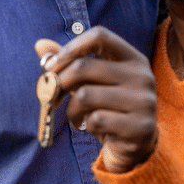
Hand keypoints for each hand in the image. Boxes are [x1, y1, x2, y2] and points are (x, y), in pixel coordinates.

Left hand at [35, 27, 157, 172]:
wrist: (135, 147)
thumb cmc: (108, 107)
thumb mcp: (92, 82)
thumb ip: (70, 62)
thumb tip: (40, 45)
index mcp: (133, 59)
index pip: (99, 36)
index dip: (71, 48)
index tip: (51, 66)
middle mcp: (143, 76)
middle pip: (84, 67)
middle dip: (59, 82)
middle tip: (51, 95)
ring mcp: (144, 101)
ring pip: (85, 95)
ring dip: (71, 109)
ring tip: (76, 116)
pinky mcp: (139, 127)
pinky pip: (95, 119)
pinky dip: (84, 124)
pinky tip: (90, 127)